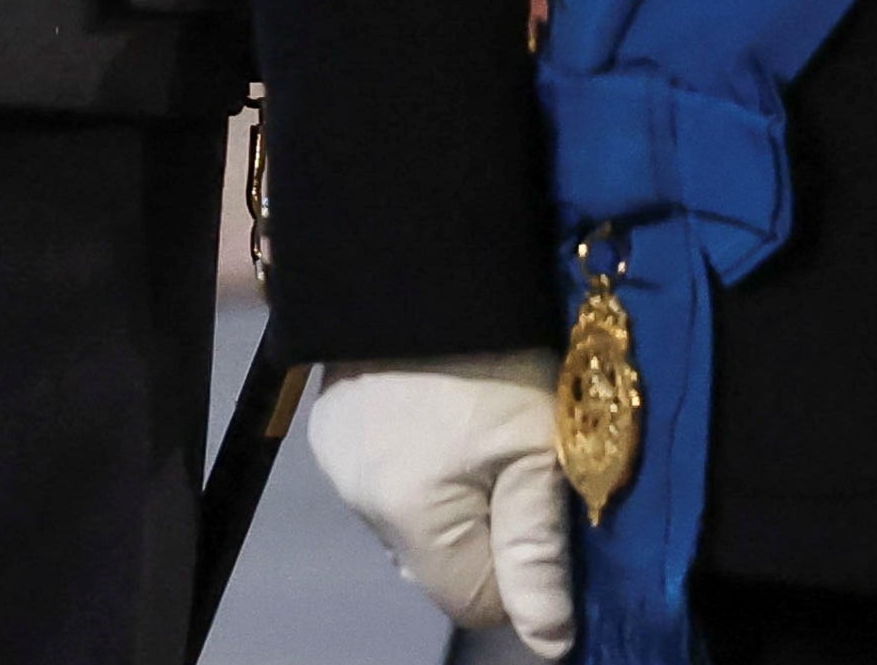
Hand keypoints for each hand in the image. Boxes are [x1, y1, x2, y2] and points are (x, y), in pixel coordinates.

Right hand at [303, 354, 577, 658]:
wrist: (426, 250)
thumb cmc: (498, 351)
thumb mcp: (539, 448)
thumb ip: (540, 552)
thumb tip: (548, 643)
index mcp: (409, 515)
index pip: (473, 602)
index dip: (519, 573)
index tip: (542, 512)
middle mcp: (358, 500)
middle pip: (438, 565)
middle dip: (482, 534)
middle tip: (513, 463)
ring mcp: (336, 462)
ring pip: (411, 525)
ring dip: (447, 502)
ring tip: (474, 432)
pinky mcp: (328, 428)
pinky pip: (383, 482)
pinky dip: (415, 467)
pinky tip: (436, 416)